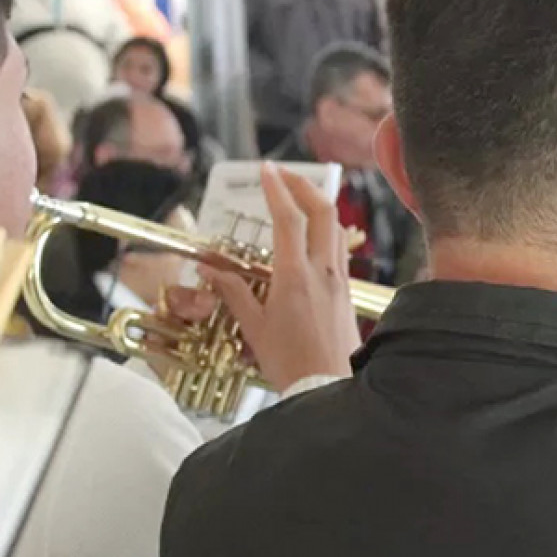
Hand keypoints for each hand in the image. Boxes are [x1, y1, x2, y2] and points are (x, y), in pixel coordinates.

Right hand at [200, 164, 360, 390]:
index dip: (277, 189)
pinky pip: (339, 250)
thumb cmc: (290, 362)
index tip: (266, 170)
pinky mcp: (347, 292)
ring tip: (298, 196)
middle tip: (284, 175)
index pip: (289, 219)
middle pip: (323, 211)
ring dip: (318, 204)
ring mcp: (340, 280)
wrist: (328, 387)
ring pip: (336, 228)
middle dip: (304, 185)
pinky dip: (326, 230)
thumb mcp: (254, 327)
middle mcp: (323, 272)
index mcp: (295, 277)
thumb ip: (233, 292)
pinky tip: (312, 234)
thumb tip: (209, 268)